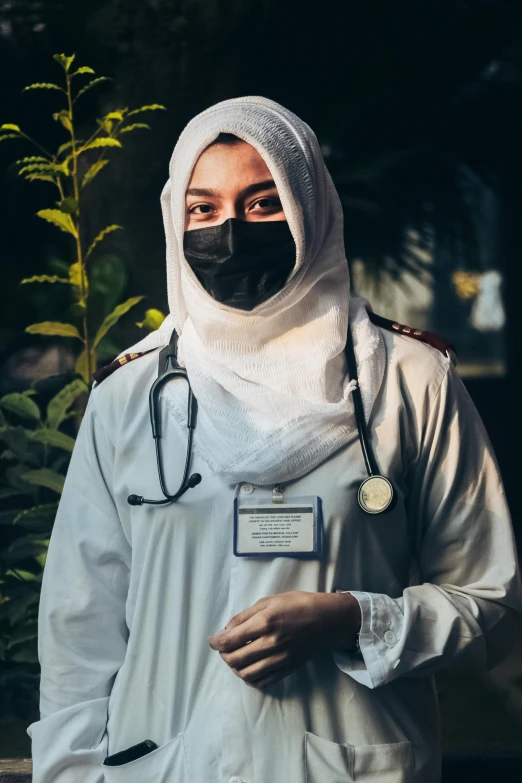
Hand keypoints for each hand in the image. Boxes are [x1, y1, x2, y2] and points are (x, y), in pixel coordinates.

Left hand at [208, 590, 360, 689]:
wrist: (326, 620)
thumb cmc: (298, 604)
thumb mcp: (269, 600)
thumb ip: (245, 616)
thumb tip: (226, 630)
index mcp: (266, 622)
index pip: (230, 640)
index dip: (216, 642)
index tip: (213, 640)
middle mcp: (271, 643)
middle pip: (235, 660)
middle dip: (223, 655)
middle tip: (223, 648)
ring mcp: (280, 659)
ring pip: (246, 674)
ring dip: (235, 668)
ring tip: (235, 657)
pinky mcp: (287, 669)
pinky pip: (262, 682)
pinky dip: (250, 678)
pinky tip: (249, 667)